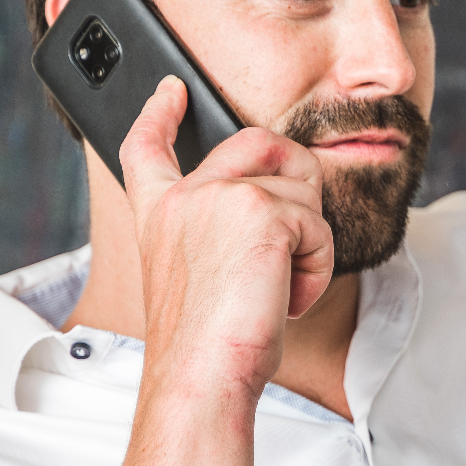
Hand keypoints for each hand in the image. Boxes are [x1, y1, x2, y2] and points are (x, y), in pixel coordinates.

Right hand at [120, 77, 333, 394]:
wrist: (201, 375)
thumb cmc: (204, 347)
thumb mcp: (199, 278)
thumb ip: (220, 233)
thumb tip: (278, 208)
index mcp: (160, 214)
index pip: (148, 147)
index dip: (159, 112)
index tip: (171, 89)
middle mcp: (184, 196)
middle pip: (258, 143)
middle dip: (296, 174)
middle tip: (297, 232)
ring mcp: (221, 196)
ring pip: (302, 191)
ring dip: (306, 246)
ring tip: (274, 291)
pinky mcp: (261, 210)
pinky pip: (318, 226)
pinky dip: (316, 268)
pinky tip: (284, 297)